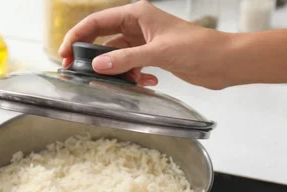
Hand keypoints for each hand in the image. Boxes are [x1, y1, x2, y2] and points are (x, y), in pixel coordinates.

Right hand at [58, 0, 234, 88]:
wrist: (224, 62)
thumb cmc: (198, 48)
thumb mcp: (158, 53)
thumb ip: (126, 60)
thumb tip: (97, 66)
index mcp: (137, 14)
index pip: (96, 22)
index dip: (76, 36)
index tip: (63, 53)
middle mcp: (138, 26)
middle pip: (103, 39)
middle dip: (92, 57)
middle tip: (77, 74)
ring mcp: (144, 42)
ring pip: (117, 56)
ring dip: (118, 71)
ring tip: (122, 83)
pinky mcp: (153, 57)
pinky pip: (131, 67)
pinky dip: (134, 76)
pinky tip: (147, 83)